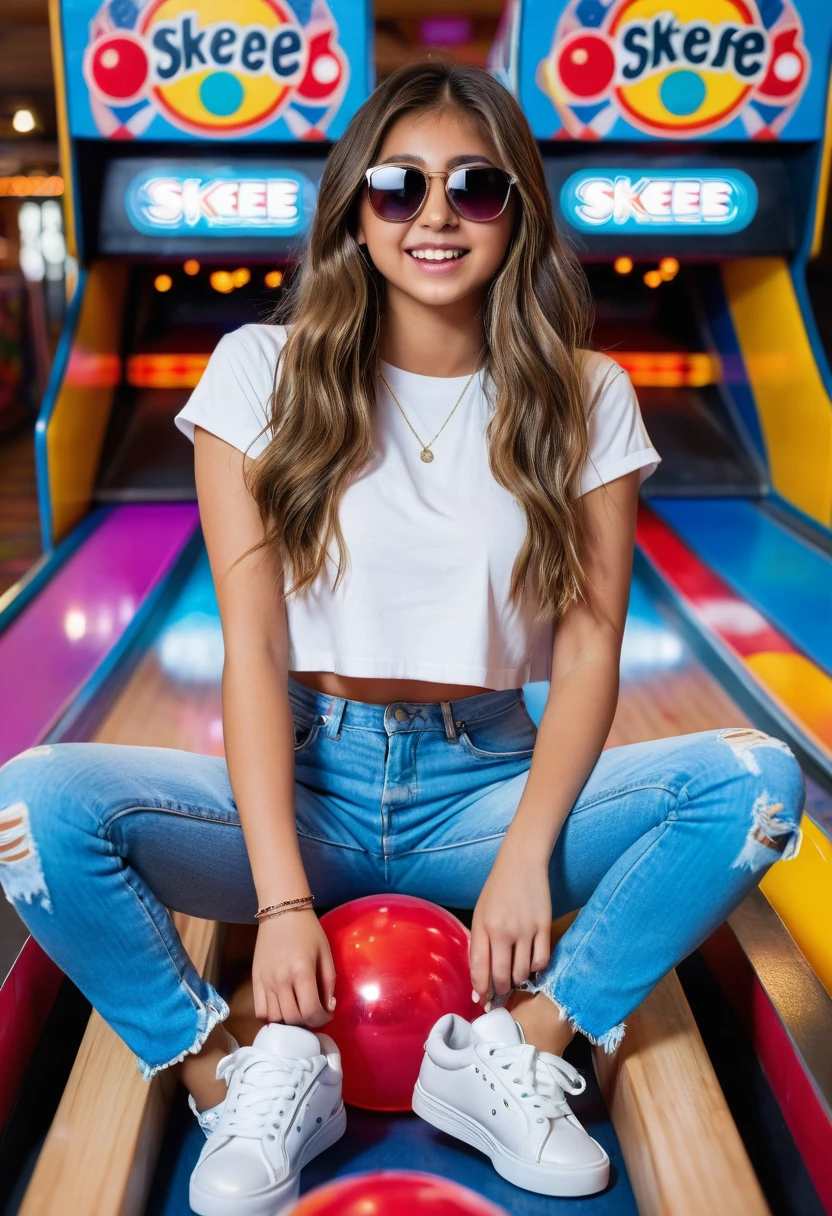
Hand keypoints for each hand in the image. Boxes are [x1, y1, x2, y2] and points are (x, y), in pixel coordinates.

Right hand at [252, 908, 336, 1028]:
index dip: (322, 1020)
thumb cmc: (307, 931)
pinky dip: (271, 1016)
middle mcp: (281, 979)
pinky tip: (282, 1008)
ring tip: (298, 1010)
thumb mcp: (325, 954)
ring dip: (289, 1021)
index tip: (326, 1015)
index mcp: (302, 971)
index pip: (311, 1011)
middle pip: (293, 1019)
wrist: (281, 911)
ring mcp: (265, 981)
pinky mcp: (255, 981)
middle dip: (308, 1022)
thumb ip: (329, 984)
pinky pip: (259, 1012)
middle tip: (314, 1013)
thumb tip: (328, 1008)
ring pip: (275, 1019)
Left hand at [470, 840, 552, 1005]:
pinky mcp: (544, 926)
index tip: (482, 1000)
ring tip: (514, 976)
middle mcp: (503, 931)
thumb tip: (480, 978)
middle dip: (500, 991)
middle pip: (502, 976)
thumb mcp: (480, 914)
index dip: (480, 989)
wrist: (521, 863)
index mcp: (483, 927)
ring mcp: (526, 929)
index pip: (479, 969)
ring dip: (518, 981)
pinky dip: (535, 969)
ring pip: (522, 973)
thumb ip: (479, 944)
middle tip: (500, 994)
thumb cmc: (497, 890)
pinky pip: (542, 961)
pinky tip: (530, 964)